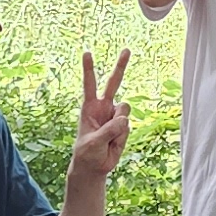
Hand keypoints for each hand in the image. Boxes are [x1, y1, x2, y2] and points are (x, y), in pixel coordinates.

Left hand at [67, 50, 132, 185]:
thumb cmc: (87, 153)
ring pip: (125, 109)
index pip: (89, 84)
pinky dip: (122, 136)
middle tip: (126, 49)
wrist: (94, 166)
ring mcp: (115, 116)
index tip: (87, 52)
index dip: (89, 69)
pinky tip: (113, 144)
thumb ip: (109, 130)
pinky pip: (128, 125)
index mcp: (90, 107)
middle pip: (114, 83)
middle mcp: (104, 107)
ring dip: (119, 124)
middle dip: (121, 66)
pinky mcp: (123, 126)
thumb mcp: (93, 143)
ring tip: (108, 138)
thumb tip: (124, 119)